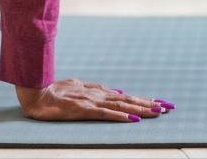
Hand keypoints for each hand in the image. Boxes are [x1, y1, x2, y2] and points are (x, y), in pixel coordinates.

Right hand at [15, 78, 173, 121]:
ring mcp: (92, 102)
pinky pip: (106, 114)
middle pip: (130, 101)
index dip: (144, 100)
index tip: (161, 103)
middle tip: (169, 108)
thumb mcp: (80, 87)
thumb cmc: (56, 91)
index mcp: (99, 92)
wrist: (37, 94)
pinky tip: (133, 120)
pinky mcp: (84, 110)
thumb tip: (118, 93)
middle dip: (150, 104)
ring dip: (141, 109)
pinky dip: (121, 117)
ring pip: (122, 106)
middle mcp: (99, 95)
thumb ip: (98, 90)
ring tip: (158, 112)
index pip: (127, 97)